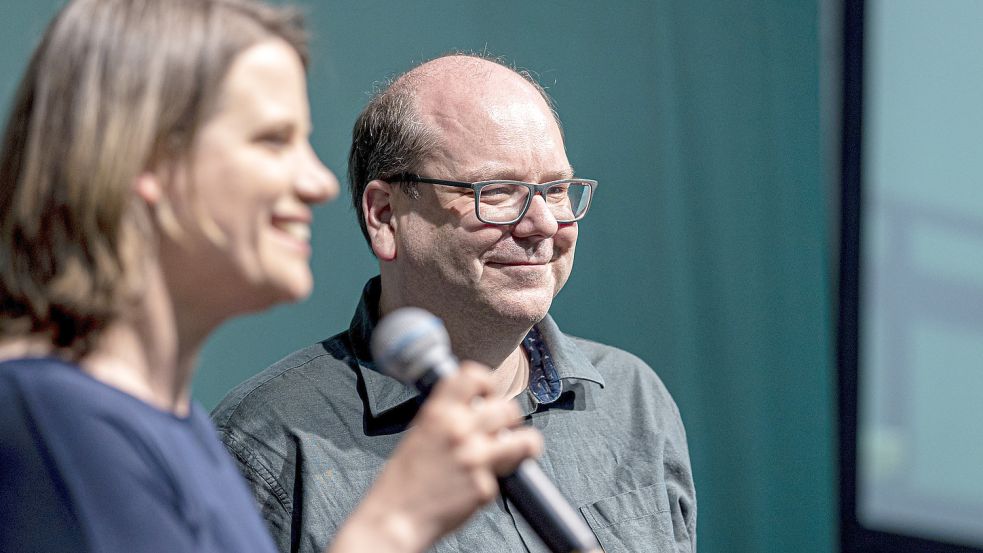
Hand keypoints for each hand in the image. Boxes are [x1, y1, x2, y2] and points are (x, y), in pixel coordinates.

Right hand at [328, 362, 542, 552]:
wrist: (395, 518)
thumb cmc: (404, 479)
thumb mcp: (419, 432)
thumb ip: (447, 417)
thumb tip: (475, 409)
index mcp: (438, 412)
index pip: (475, 376)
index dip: (488, 383)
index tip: (489, 393)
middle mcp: (459, 429)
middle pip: (508, 408)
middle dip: (509, 418)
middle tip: (502, 428)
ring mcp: (475, 458)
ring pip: (524, 439)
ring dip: (523, 444)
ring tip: (515, 450)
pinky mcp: (484, 486)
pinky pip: (508, 475)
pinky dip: (502, 478)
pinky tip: (484, 480)